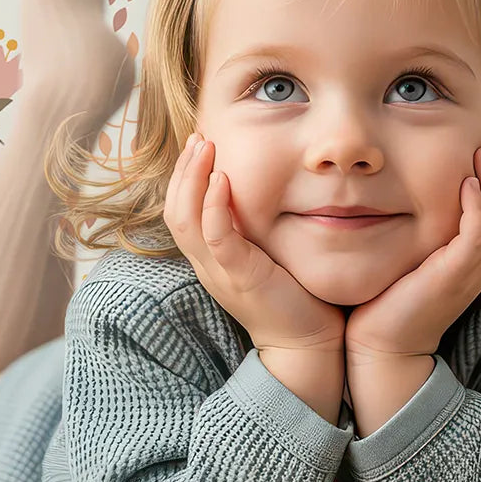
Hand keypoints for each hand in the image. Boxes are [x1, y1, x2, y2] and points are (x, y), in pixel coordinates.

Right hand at [164, 132, 346, 353]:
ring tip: (205, 147)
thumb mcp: (268, 255)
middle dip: (183, 169)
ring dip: (192, 178)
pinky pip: (215, 237)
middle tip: (198, 137)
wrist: (307, 345)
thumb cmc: (295, 297)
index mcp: (211, 258)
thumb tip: (269, 193)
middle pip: (174, 210)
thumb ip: (258, 229)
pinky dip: (213, 206)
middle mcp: (207, 264)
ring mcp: (219, 271)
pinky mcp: (239, 277)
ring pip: (185, 220)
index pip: (180, 211)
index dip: (184, 177)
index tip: (200, 144)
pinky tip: (222, 179)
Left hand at [345, 136, 480, 362]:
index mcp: (474, 263)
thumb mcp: (414, 261)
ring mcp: (470, 274)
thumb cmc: (389, 304)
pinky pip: (478, 237)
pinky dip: (478, 208)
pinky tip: (467, 184)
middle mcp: (479, 268)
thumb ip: (425, 234)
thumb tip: (409, 197)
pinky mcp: (453, 277)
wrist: (381, 348)